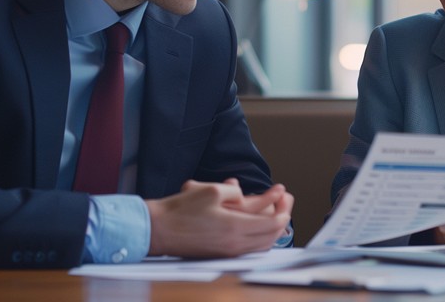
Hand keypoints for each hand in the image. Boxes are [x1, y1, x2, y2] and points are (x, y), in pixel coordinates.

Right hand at [145, 180, 292, 257]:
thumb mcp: (211, 190)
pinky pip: (249, 249)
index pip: (272, 224)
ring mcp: (228, 252)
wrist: (159, 230)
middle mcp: (235, 244)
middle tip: (285, 204)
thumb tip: (243, 195)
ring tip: (275, 215)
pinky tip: (257, 227)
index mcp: (235, 228)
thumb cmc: (181, 210)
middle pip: (271, 237)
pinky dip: (259, 238)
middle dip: (282, 219)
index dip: (283, 211)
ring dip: (272, 230)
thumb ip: (234, 191)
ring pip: (261, 245)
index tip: (286, 199)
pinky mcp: (220, 254)